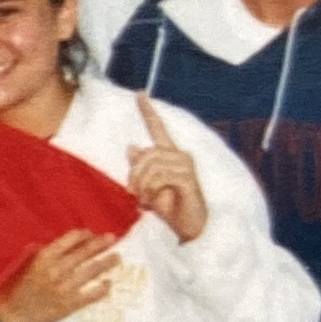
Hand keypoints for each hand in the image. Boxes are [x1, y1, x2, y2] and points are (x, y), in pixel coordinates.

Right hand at [0, 227, 121, 321]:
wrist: (13, 314)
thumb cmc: (17, 288)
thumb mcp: (28, 264)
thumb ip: (46, 254)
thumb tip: (66, 245)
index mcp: (44, 257)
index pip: (70, 239)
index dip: (83, 235)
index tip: (91, 234)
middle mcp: (57, 269)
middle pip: (84, 252)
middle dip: (100, 244)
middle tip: (112, 239)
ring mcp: (65, 287)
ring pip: (92, 271)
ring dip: (107, 262)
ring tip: (117, 258)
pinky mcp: (70, 304)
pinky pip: (92, 294)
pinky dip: (102, 288)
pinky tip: (108, 284)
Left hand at [125, 93, 207, 241]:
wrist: (189, 228)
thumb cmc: (170, 207)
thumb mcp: (149, 187)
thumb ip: (141, 168)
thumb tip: (131, 147)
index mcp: (169, 155)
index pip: (158, 128)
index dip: (148, 111)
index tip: (140, 93)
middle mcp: (180, 155)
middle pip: (146, 154)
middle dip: (134, 175)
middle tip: (133, 193)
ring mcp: (186, 165)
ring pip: (151, 166)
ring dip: (142, 186)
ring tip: (144, 200)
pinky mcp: (188, 178)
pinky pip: (161, 177)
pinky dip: (151, 191)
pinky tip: (152, 202)